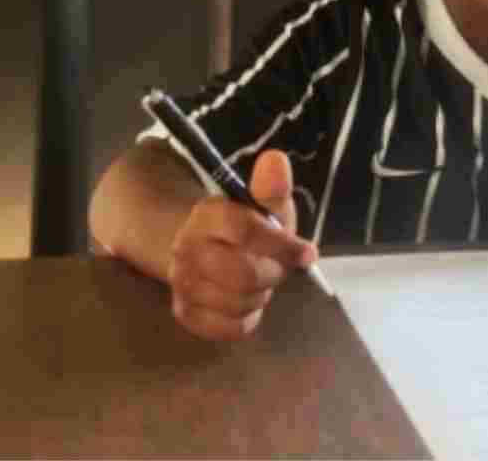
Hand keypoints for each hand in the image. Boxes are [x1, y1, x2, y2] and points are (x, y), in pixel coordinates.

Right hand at [167, 150, 317, 341]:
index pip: (246, 230)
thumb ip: (272, 187)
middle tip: (278, 267)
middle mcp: (186, 247)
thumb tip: (275, 159)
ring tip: (260, 280)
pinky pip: (228, 328)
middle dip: (273, 272)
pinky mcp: (184, 313)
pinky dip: (247, 318)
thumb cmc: (248, 227)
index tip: (307, 251)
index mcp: (208, 214)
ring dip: (261, 295)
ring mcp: (181, 282)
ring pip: (238, 302)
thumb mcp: (265, 204)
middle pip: (242, 273)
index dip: (282, 244)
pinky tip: (247, 302)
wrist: (208, 250)